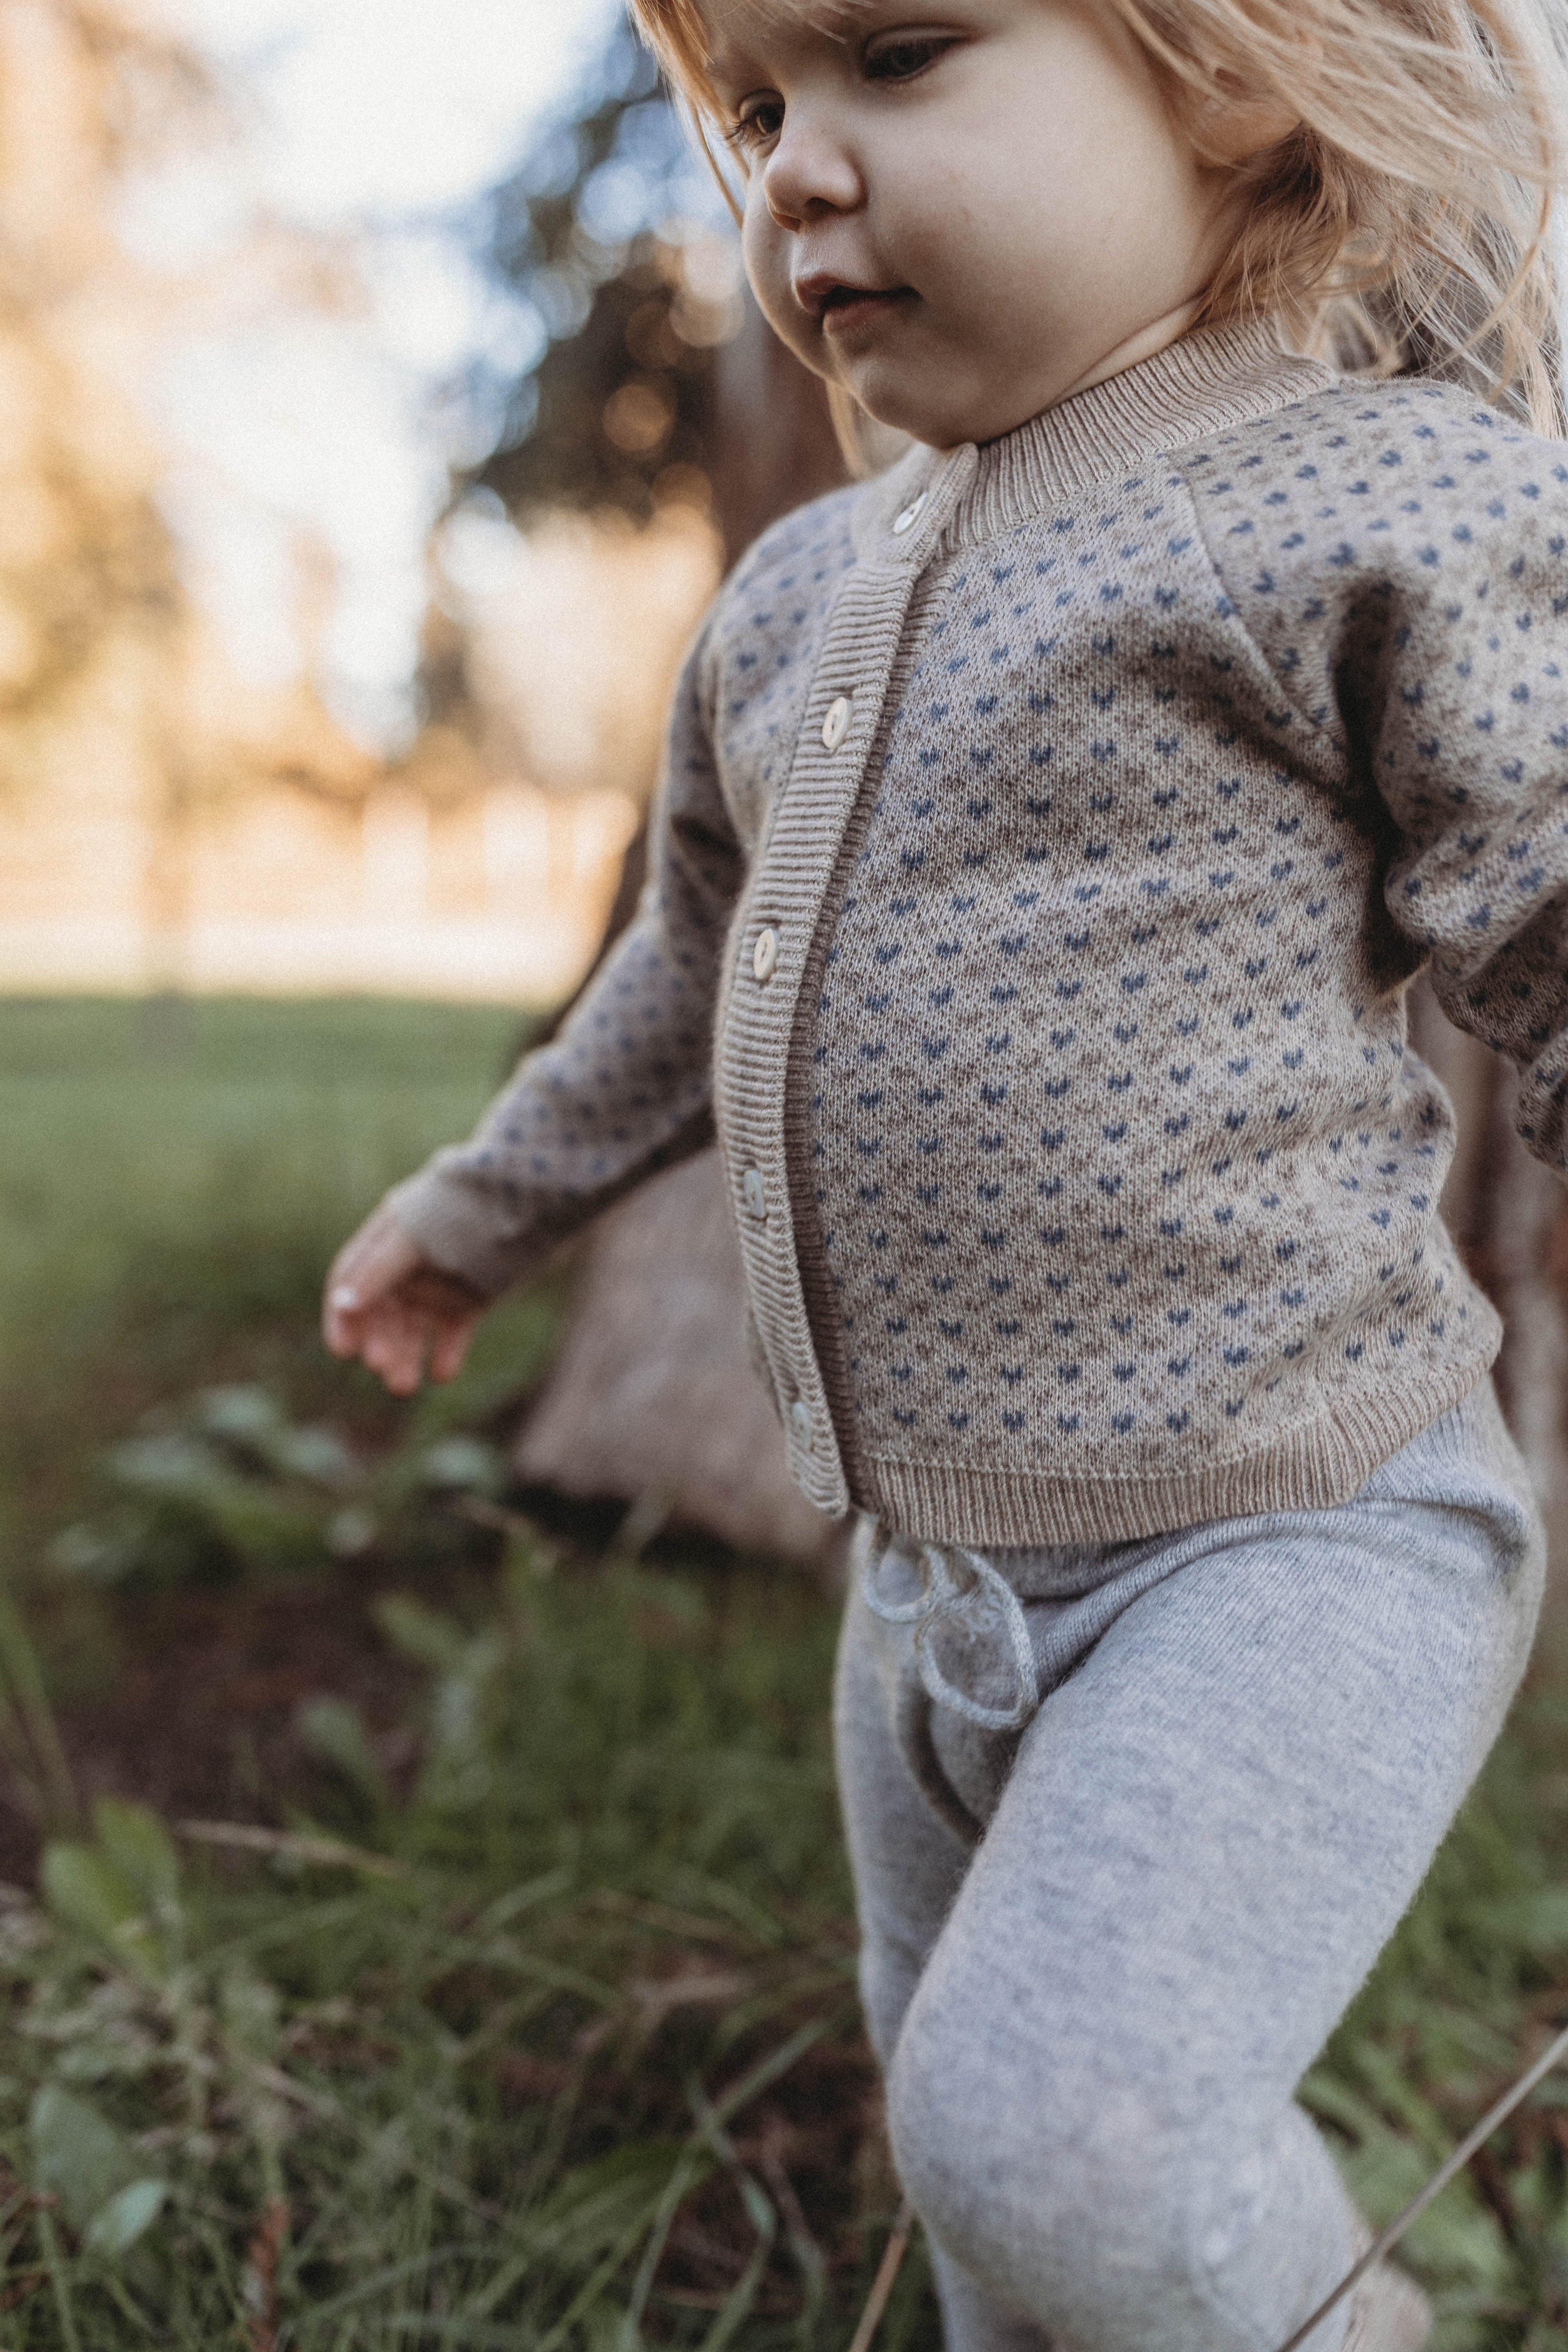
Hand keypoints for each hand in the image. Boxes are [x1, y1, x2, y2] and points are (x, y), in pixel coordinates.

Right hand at [322, 1202, 486, 1394]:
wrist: (522, 1199)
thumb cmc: (458, 1209)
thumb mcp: (412, 1237)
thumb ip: (378, 1269)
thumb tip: (343, 1304)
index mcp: (384, 1243)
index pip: (349, 1283)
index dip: (342, 1317)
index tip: (343, 1350)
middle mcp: (406, 1267)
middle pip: (381, 1314)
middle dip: (380, 1343)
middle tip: (384, 1368)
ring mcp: (437, 1285)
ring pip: (412, 1329)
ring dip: (406, 1356)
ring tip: (405, 1386)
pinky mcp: (469, 1300)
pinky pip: (451, 1333)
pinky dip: (445, 1355)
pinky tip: (441, 1374)